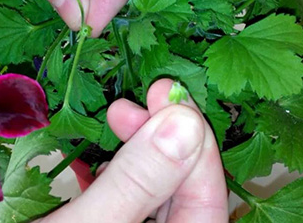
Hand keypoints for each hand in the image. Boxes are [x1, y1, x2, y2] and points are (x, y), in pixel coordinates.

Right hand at [39, 79, 227, 222]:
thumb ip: (137, 181)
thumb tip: (185, 122)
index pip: (209, 206)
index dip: (197, 146)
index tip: (171, 97)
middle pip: (181, 198)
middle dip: (163, 143)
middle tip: (132, 104)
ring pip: (152, 197)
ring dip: (138, 154)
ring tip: (114, 117)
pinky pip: (123, 205)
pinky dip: (112, 177)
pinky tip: (93, 160)